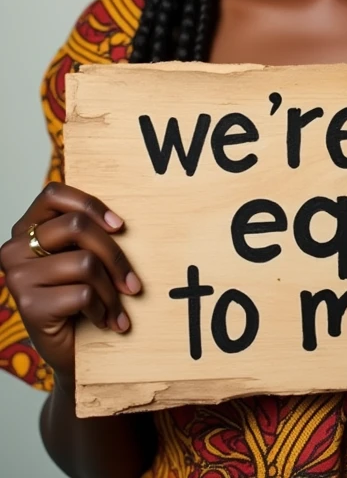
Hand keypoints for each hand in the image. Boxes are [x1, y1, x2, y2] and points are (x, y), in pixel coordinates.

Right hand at [0, 182, 141, 387]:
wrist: (72, 352)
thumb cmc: (81, 296)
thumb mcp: (83, 256)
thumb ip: (88, 233)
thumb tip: (121, 220)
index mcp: (26, 229)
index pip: (53, 193)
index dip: (91, 204)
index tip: (120, 227)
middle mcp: (14, 249)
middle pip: (77, 226)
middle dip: (114, 255)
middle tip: (133, 283)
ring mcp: (18, 277)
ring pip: (85, 262)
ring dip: (112, 291)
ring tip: (118, 308)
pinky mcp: (28, 305)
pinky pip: (83, 293)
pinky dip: (103, 309)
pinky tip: (103, 321)